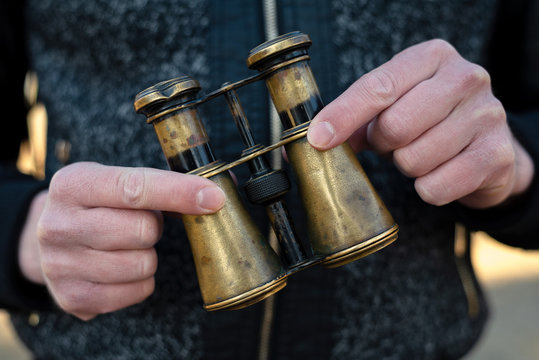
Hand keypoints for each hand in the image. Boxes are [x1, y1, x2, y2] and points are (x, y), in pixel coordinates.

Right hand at [18, 162, 224, 319]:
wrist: (47, 238)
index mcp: (73, 185)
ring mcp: (60, 264)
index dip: (180, 193)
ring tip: (127, 245)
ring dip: (148, 255)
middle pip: (143, 231)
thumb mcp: (116, 181)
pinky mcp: (72, 297)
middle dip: (153, 228)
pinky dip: (142, 280)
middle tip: (140, 224)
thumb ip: (165, 184)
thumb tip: (219, 193)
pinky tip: (122, 267)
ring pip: (143, 264)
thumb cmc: (97, 206)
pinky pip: (138, 291)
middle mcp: (58, 224)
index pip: (135, 188)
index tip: (214, 198)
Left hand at [307, 39, 533, 208]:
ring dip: (406, 166)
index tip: (318, 138)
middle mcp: (465, 78)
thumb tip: (311, 142)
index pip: (378, 87)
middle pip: (395, 126)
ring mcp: (486, 115)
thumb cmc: (429, 120)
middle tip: (392, 143)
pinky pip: (435, 187)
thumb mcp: (394, 105)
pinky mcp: (496, 155)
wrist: (485, 146)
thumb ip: (355, 118)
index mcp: (432, 57)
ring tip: (420, 153)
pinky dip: (427, 188)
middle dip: (383, 144)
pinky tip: (439, 173)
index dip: (343, 116)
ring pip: (413, 160)